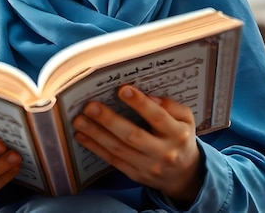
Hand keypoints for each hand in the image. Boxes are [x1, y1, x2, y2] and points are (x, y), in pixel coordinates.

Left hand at [72, 85, 203, 206]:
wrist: (185, 175)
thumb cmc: (180, 137)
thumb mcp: (185, 119)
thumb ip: (170, 106)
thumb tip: (148, 96)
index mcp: (177, 134)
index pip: (158, 117)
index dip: (140, 103)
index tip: (122, 89)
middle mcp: (163, 152)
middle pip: (133, 136)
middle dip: (109, 120)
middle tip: (90, 106)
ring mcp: (148, 166)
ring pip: (119, 150)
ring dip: (96, 134)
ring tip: (79, 120)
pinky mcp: (135, 175)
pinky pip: (113, 161)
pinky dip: (96, 148)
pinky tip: (82, 136)